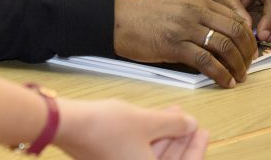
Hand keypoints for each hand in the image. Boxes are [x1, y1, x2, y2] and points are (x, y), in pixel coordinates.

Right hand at [55, 100, 207, 158]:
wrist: (68, 125)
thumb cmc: (105, 127)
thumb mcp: (146, 121)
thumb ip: (173, 124)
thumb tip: (190, 124)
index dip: (195, 147)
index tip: (202, 131)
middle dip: (180, 140)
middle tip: (189, 123)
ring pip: (151, 155)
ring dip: (164, 136)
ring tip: (173, 115)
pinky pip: (137, 151)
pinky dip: (148, 137)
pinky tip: (153, 119)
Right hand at [113, 0, 254, 87]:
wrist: (114, 17)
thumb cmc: (141, 12)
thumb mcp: (173, 3)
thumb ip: (196, 12)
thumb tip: (217, 30)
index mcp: (196, 0)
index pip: (235, 18)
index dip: (247, 37)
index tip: (249, 50)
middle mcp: (194, 12)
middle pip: (236, 33)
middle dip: (247, 53)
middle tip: (248, 66)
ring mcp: (184, 29)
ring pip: (225, 48)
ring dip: (238, 67)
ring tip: (239, 77)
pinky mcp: (174, 47)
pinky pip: (207, 63)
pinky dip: (221, 75)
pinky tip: (225, 82)